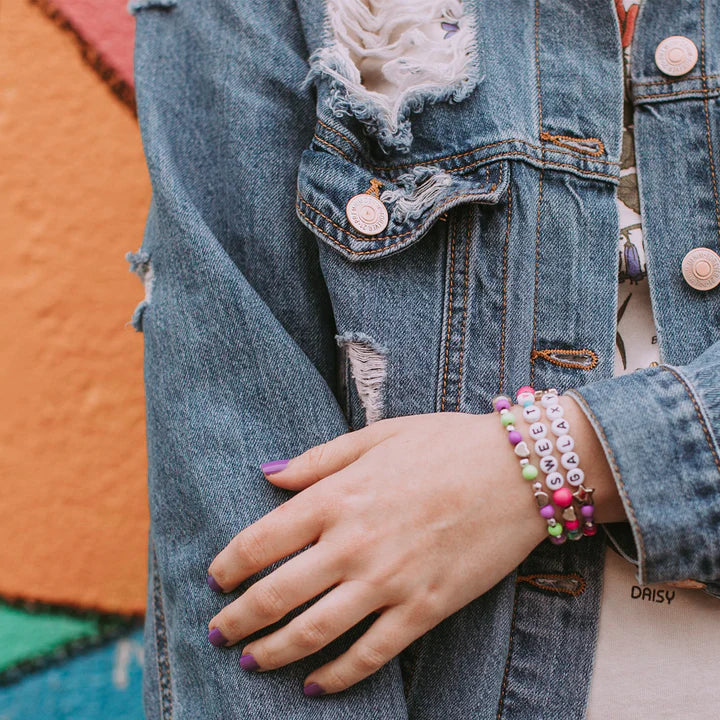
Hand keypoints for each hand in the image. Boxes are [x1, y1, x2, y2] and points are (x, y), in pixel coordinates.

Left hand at [206, 396, 623, 695]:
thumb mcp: (376, 436)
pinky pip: (370, 655)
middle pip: (275, 596)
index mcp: (337, 495)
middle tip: (218, 633)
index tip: (216, 579)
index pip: (260, 541)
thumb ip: (317, 459)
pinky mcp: (425, 609)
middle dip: (237, 621)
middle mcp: (353, 543)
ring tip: (249, 664)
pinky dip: (337, 677)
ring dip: (272, 655)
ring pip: (313, 633)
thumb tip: (266, 473)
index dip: (228, 566)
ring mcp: (389, 581)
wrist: (519, 470)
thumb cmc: (445, 444)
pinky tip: (315, 686)